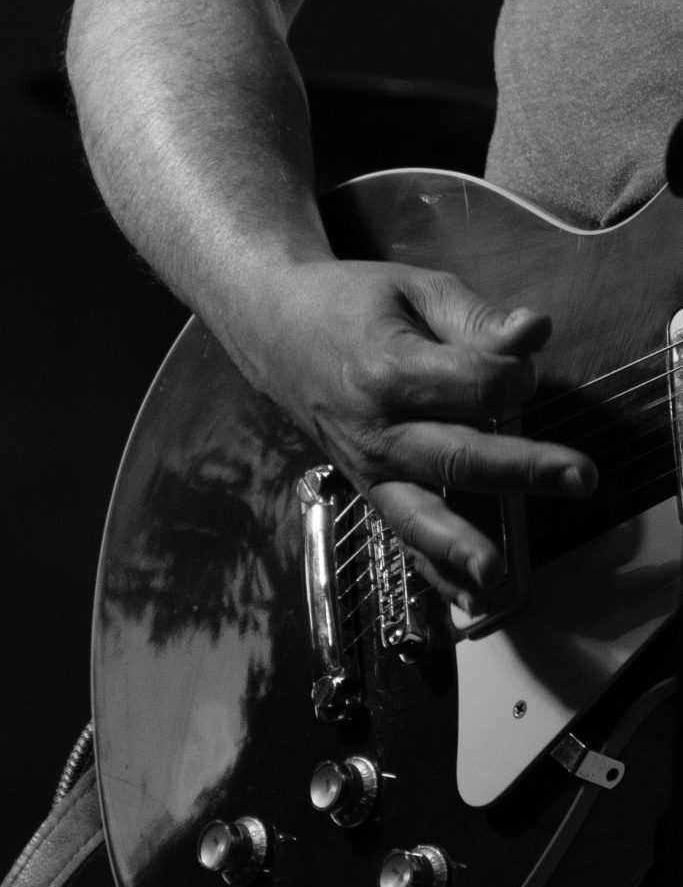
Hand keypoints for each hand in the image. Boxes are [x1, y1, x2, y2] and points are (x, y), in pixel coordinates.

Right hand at [251, 257, 597, 605]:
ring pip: (420, 511)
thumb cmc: (350, 303)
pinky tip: (467, 597)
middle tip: (580, 477)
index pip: (476, 384)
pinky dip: (432, 568)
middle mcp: (375, 427)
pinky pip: (400, 532)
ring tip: (498, 572)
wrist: (275, 329)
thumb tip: (538, 332)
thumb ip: (476, 317)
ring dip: (462, 544)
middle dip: (522, 467)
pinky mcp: (367, 487)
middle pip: (457, 454)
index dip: (516, 372)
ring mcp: (367, 465)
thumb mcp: (414, 289)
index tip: (524, 355)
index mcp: (388, 368)